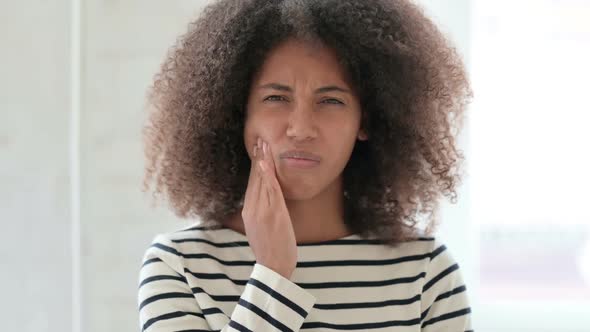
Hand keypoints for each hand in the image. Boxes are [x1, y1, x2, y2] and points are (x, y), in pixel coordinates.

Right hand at [241, 137, 296, 278]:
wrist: (273, 266)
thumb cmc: (271, 250)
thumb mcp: (262, 229)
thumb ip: (263, 213)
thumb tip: (267, 201)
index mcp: (249, 211)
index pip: (252, 183)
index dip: (255, 166)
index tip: (257, 150)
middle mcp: (252, 208)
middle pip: (254, 178)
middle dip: (258, 158)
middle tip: (260, 139)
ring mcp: (261, 210)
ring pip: (261, 181)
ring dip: (263, 161)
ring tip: (265, 144)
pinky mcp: (272, 213)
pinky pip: (270, 190)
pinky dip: (268, 175)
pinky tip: (268, 162)